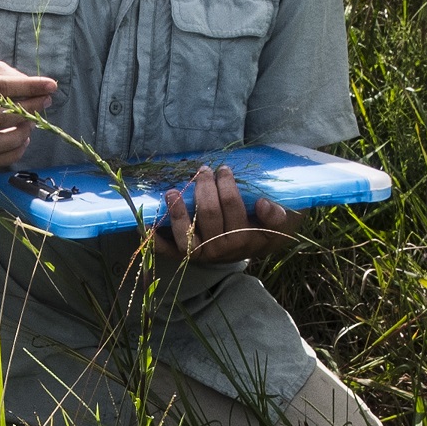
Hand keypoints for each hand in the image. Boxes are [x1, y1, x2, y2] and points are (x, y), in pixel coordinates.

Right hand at [0, 61, 57, 167]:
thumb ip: (6, 74)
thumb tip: (36, 88)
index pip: (1, 87)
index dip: (29, 87)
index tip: (50, 86)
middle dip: (28, 111)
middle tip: (43, 104)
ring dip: (20, 135)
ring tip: (31, 124)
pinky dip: (12, 154)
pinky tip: (22, 141)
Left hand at [159, 165, 296, 263]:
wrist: (253, 248)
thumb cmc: (264, 228)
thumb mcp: (280, 224)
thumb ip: (277, 216)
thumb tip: (263, 204)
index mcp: (244, 238)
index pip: (232, 207)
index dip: (227, 186)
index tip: (224, 169)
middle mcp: (220, 249)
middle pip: (208, 215)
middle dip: (204, 189)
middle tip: (203, 170)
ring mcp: (200, 254)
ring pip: (186, 234)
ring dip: (177, 212)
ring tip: (172, 191)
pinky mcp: (185, 256)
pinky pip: (168, 250)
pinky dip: (155, 240)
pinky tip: (146, 225)